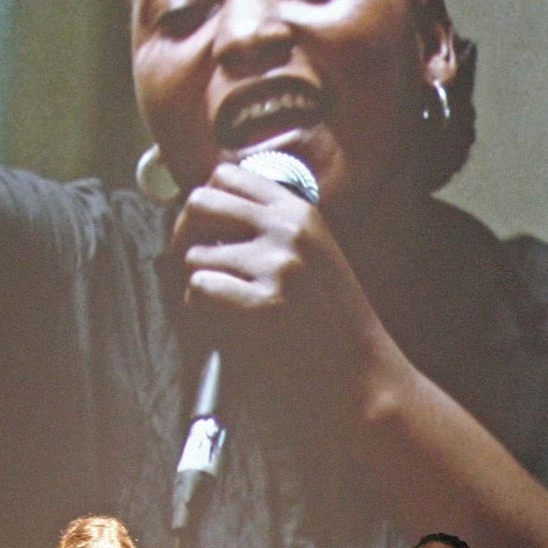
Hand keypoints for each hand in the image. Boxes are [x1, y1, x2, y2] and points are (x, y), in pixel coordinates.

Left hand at [169, 162, 391, 424]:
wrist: (362, 372)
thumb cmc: (332, 320)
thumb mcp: (314, 255)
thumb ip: (268, 227)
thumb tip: (199, 210)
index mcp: (301, 213)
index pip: (227, 175)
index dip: (205, 202)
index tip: (206, 231)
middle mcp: (290, 230)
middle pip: (199, 203)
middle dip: (185, 233)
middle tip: (197, 263)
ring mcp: (278, 266)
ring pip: (194, 255)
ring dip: (200, 282)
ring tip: (228, 306)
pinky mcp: (263, 304)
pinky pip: (199, 289)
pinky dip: (202, 310)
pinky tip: (229, 323)